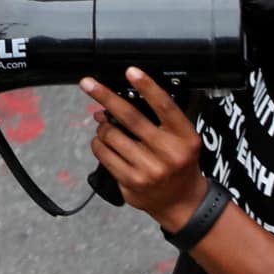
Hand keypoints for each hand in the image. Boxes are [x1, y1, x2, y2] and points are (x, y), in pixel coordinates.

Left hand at [84, 67, 208, 232]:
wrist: (182, 202)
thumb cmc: (179, 164)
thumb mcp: (181, 140)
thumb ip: (157, 121)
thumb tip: (112, 105)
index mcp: (185, 137)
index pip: (165, 106)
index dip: (147, 87)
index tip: (131, 71)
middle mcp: (168, 152)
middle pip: (131, 117)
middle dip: (106, 97)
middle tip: (88, 83)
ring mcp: (149, 168)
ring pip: (111, 135)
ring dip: (102, 127)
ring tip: (107, 128)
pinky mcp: (131, 180)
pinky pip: (103, 153)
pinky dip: (98, 144)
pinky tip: (104, 144)